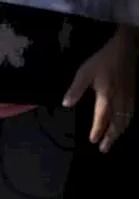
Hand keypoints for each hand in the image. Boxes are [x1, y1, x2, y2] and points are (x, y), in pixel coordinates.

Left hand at [63, 27, 136, 153]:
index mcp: (107, 95)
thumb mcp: (85, 72)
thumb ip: (76, 89)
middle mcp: (120, 99)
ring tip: (112, 141)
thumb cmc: (102, 60)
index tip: (92, 140)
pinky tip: (123, 125)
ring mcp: (128, 97)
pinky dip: (127, 122)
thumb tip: (66, 104)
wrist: (125, 48)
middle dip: (111, 137)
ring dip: (119, 132)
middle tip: (104, 149)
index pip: (102, 117)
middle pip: (117, 122)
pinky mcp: (132, 93)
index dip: (98, 129)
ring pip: (126, 119)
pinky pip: (131, 112)